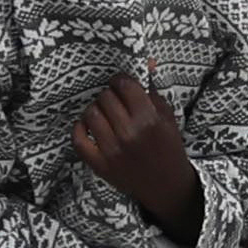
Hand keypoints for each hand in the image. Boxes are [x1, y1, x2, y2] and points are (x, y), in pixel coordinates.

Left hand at [73, 74, 200, 231]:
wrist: (166, 185)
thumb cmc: (168, 148)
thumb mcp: (167, 117)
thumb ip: (153, 90)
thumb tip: (146, 62)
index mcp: (149, 119)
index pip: (123, 85)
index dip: (120, 81)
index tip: (122, 86)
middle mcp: (129, 134)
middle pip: (105, 97)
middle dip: (110, 96)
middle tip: (116, 103)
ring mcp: (112, 151)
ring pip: (90, 114)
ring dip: (96, 110)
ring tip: (105, 115)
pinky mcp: (100, 165)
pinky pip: (78, 139)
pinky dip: (80, 129)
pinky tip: (88, 127)